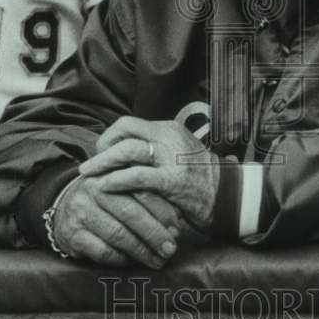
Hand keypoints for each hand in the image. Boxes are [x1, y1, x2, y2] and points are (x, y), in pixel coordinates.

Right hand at [53, 174, 180, 267]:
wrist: (63, 209)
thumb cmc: (104, 201)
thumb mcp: (122, 189)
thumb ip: (146, 196)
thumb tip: (178, 219)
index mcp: (111, 173)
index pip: (141, 191)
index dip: (162, 211)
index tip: (177, 228)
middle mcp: (94, 189)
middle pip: (131, 213)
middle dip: (155, 234)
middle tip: (171, 249)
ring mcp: (80, 211)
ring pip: (118, 234)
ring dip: (142, 251)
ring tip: (157, 260)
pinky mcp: (72, 234)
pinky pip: (102, 251)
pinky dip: (121, 259)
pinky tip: (132, 262)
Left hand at [79, 117, 220, 230]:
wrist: (229, 195)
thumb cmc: (199, 177)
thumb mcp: (177, 153)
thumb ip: (154, 149)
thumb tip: (120, 154)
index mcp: (168, 128)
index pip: (129, 123)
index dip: (109, 136)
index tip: (100, 151)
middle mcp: (169, 137)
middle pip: (125, 131)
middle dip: (102, 147)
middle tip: (90, 164)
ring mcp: (172, 157)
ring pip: (127, 150)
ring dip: (103, 162)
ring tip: (88, 174)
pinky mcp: (173, 180)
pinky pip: (137, 176)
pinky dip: (117, 180)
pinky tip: (105, 187)